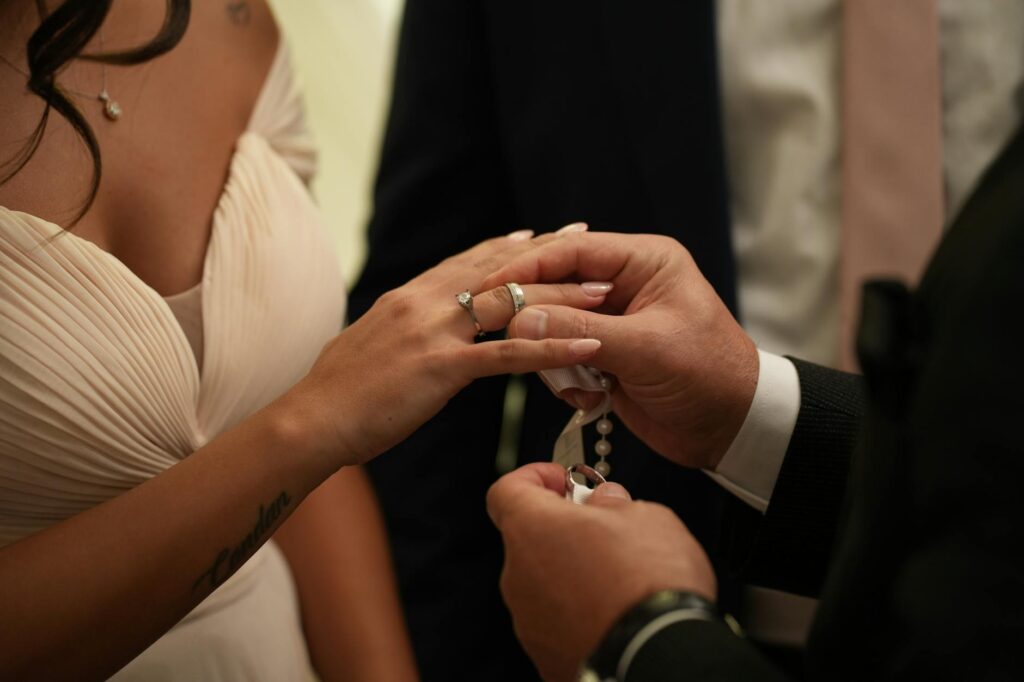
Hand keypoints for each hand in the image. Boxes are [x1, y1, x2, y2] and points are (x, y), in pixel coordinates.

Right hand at [284, 230, 610, 467]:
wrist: (309, 420)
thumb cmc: (337, 392)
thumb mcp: (371, 345)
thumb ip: (402, 330)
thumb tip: (415, 332)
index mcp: (409, 296)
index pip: (468, 260)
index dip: (509, 246)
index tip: (542, 234)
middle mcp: (424, 301)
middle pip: (500, 269)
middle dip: (549, 255)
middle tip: (591, 241)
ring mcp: (434, 330)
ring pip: (512, 302)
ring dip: (563, 295)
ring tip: (605, 291)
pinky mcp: (442, 366)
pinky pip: (509, 354)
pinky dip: (553, 347)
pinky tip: (587, 347)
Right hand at [482, 232, 757, 470]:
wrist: (732, 428)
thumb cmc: (707, 374)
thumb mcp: (645, 348)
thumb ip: (580, 330)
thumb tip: (520, 319)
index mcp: (643, 262)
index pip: (572, 251)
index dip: (528, 268)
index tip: (490, 287)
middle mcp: (624, 286)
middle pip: (555, 288)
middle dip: (541, 321)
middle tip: (518, 342)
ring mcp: (612, 323)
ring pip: (553, 328)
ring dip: (559, 360)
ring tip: (583, 385)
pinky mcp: (605, 357)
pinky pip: (563, 359)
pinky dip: (568, 381)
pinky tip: (593, 399)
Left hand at [487, 462, 715, 681]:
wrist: (658, 654)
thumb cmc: (649, 585)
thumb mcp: (646, 516)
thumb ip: (614, 503)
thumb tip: (607, 502)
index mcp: (532, 529)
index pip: (506, 490)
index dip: (534, 478)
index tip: (562, 480)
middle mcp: (518, 575)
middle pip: (530, 540)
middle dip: (564, 531)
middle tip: (605, 529)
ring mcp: (529, 620)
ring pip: (544, 583)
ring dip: (573, 574)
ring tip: (621, 578)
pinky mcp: (545, 656)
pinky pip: (558, 621)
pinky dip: (581, 612)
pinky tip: (618, 612)